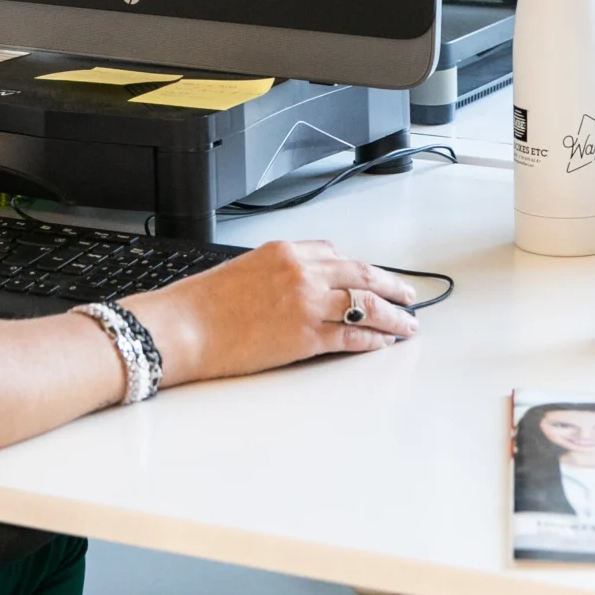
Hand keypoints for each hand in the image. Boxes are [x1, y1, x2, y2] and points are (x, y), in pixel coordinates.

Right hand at [125, 240, 418, 386]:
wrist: (183, 327)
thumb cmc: (202, 304)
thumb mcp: (243, 269)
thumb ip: (278, 272)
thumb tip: (301, 285)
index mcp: (285, 251)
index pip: (336, 254)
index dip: (361, 269)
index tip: (373, 277)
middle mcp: (302, 272)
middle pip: (362, 274)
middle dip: (392, 286)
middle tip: (410, 296)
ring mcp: (307, 303)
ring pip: (366, 304)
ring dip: (393, 316)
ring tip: (407, 324)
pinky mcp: (306, 336)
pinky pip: (352, 335)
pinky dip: (374, 339)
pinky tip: (383, 343)